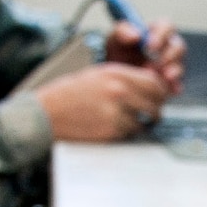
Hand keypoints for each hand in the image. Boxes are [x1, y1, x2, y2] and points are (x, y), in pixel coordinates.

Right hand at [35, 63, 168, 143]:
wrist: (47, 113)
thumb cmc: (68, 94)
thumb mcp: (97, 75)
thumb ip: (124, 79)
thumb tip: (148, 85)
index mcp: (116, 73)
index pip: (154, 82)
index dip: (160, 91)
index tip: (159, 96)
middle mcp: (119, 90)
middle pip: (155, 103)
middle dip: (155, 109)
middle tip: (150, 113)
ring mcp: (116, 111)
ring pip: (145, 120)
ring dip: (140, 123)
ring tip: (126, 120)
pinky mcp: (112, 130)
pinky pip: (130, 133)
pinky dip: (126, 132)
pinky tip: (113, 127)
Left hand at [105, 19, 186, 97]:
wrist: (116, 76)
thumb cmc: (118, 52)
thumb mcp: (114, 39)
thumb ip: (122, 31)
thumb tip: (137, 35)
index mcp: (157, 31)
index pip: (167, 26)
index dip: (161, 35)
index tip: (149, 47)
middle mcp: (169, 47)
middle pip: (179, 47)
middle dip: (168, 56)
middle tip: (152, 65)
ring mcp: (172, 65)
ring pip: (180, 66)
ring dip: (171, 72)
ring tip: (155, 78)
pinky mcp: (172, 81)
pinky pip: (177, 84)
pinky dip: (174, 86)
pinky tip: (168, 90)